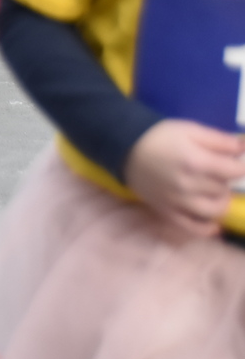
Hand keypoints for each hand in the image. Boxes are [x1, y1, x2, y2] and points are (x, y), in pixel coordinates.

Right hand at [124, 120, 244, 237]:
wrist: (124, 147)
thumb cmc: (159, 136)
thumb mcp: (190, 129)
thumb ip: (219, 140)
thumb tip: (243, 148)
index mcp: (195, 161)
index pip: (234, 172)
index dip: (238, 166)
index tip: (233, 162)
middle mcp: (187, 185)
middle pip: (223, 188)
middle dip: (223, 179)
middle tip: (213, 170)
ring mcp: (177, 201)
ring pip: (213, 210)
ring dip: (219, 201)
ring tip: (213, 192)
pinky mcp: (167, 211)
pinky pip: (192, 228)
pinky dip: (206, 229)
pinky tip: (214, 225)